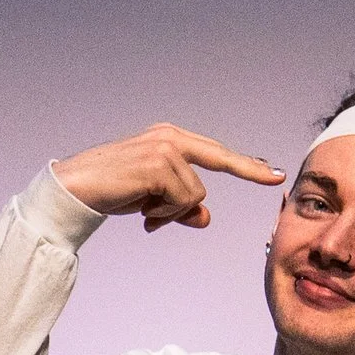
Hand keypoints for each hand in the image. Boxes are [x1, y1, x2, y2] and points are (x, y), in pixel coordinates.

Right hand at [50, 123, 283, 232]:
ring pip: (195, 194)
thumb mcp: (151, 201)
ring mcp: (165, 148)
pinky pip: (181, 200)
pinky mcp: (159, 164)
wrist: (76, 190)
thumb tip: (206, 217)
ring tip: (146, 214)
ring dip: (173, 212)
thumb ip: (180, 207)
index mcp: (169, 139)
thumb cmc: (111, 192)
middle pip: (220, 158)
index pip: (214, 152)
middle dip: (249, 169)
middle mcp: (170, 137)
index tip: (272, 171)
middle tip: (278, 177)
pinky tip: (143, 213)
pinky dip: (165, 214)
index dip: (245, 163)